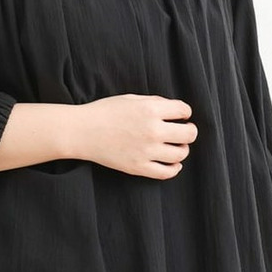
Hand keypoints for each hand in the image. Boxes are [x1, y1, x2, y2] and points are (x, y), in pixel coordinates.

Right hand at [72, 94, 197, 178]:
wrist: (81, 131)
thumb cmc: (104, 112)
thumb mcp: (131, 99)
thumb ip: (155, 103)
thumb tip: (175, 111)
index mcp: (151, 110)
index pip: (184, 111)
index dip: (184, 112)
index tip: (181, 115)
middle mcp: (152, 130)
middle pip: (189, 134)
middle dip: (189, 131)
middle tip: (184, 130)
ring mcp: (146, 151)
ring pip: (181, 154)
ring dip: (182, 149)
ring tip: (176, 146)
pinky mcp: (138, 168)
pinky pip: (167, 172)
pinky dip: (174, 168)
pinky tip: (173, 163)